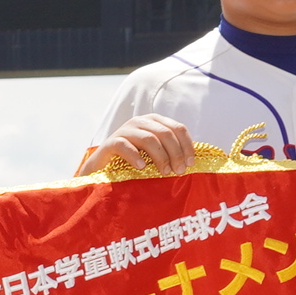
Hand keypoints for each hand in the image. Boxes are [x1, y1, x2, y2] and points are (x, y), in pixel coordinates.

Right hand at [75, 114, 195, 176]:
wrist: (103, 170)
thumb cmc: (133, 163)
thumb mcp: (155, 155)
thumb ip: (170, 152)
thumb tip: (192, 162)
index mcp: (154, 122)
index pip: (178, 128)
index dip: (187, 145)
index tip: (191, 163)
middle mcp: (140, 122)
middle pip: (165, 133)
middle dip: (176, 153)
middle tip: (179, 171)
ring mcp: (125, 130)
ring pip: (149, 138)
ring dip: (160, 157)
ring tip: (164, 172)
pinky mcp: (111, 142)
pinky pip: (125, 145)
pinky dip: (135, 156)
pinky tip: (141, 167)